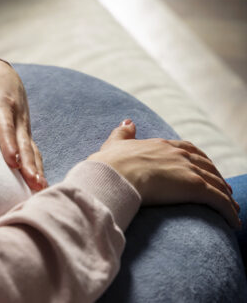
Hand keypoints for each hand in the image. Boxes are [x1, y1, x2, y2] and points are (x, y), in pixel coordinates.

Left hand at [0, 59, 45, 190]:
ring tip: (40, 188)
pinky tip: (39, 186)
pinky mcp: (25, 137)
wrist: (5, 79)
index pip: (5, 126)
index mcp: (2, 105)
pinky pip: (33, 153)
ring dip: (36, 169)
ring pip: (32, 150)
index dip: (9, 143)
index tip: (12, 161)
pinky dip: (37, 168)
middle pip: (23, 143)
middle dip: (28, 163)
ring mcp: (24, 129)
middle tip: (33, 181)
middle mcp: (17, 119)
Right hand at [89, 120, 240, 228]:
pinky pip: (219, 200)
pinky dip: (229, 211)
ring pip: (216, 183)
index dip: (198, 159)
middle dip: (217, 177)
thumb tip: (128, 122)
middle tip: (224, 189)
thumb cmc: (109, 164)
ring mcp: (188, 169)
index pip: (187, 150)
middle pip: (206, 165)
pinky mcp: (195, 187)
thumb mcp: (115, 144)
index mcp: (161, 145)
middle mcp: (178, 155)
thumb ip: (123, 133)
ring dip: (226, 196)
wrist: (113, 175)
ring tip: (232, 208)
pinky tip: (234, 222)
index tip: (204, 168)